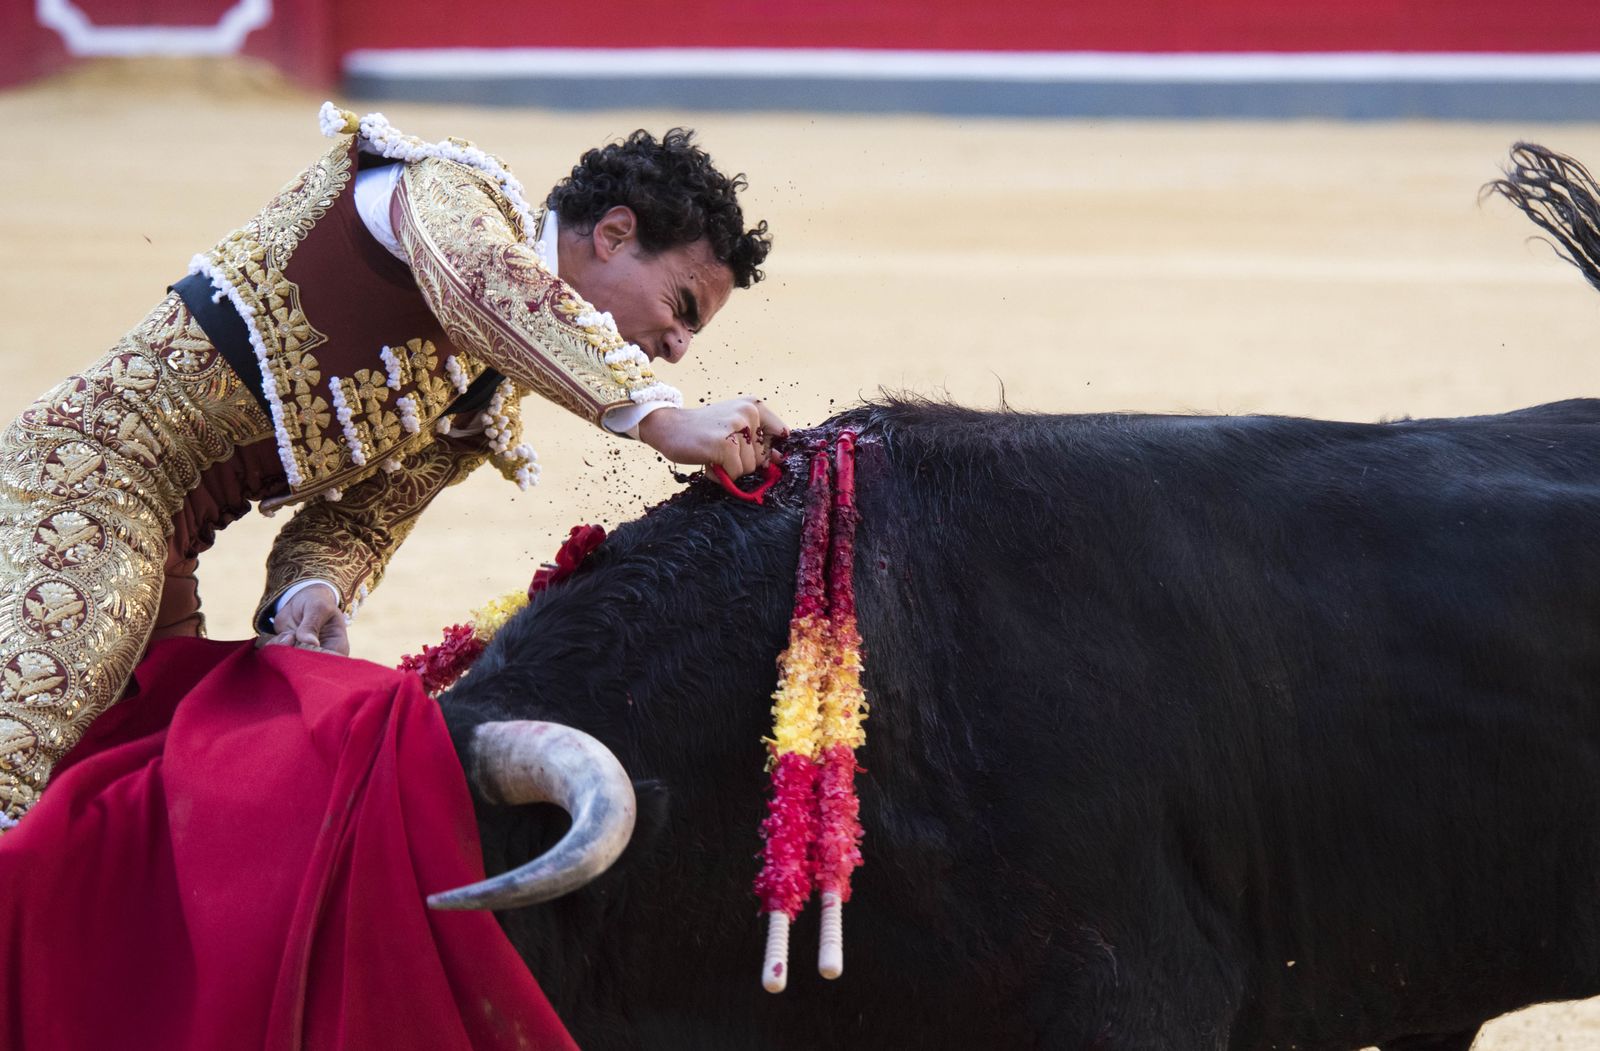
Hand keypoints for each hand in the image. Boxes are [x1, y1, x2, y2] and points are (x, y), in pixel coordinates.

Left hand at [261, 583, 350, 655]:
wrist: (301, 601)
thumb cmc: (317, 602)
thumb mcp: (318, 608)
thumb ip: (312, 625)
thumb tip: (311, 643)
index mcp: (338, 648)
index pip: (328, 662)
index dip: (314, 658)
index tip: (302, 644)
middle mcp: (322, 657)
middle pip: (308, 667)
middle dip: (295, 652)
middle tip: (291, 635)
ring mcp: (305, 657)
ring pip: (290, 663)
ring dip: (283, 648)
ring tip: (288, 633)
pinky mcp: (289, 655)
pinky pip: (277, 658)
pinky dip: (274, 646)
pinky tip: (283, 634)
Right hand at [637, 398, 788, 478]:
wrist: (669, 426)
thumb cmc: (703, 430)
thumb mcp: (734, 427)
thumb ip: (757, 440)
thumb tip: (778, 459)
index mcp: (754, 406)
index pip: (781, 433)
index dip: (767, 449)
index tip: (746, 448)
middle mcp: (748, 413)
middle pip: (762, 457)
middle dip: (742, 461)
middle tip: (721, 449)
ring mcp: (736, 427)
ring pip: (748, 468)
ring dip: (729, 468)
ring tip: (712, 454)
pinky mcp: (724, 444)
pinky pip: (734, 473)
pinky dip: (719, 474)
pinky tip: (708, 461)